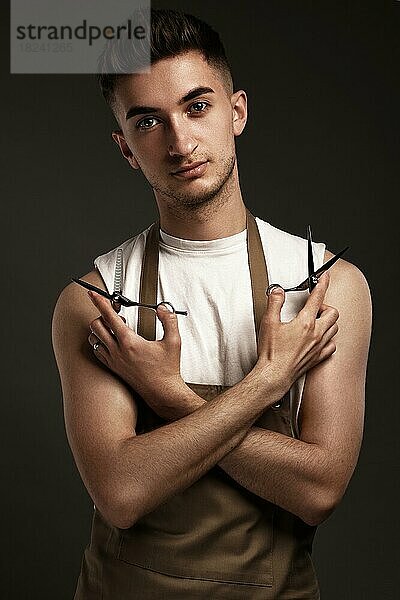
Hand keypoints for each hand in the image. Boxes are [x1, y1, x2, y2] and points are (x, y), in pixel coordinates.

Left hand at [87, 292, 186, 419]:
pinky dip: (99, 342)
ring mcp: (113, 360)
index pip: (109, 316)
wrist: (162, 392)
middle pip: (96, 325)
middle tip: (115, 312)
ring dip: (100, 329)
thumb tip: (163, 308)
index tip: (93, 294)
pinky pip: (97, 351)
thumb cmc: (167, 369)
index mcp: (129, 342)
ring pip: (94, 339)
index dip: (100, 302)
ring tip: (115, 327)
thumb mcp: (173, 341)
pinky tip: (111, 341)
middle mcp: (117, 351)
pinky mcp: (113, 368)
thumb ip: (169, 320)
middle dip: (102, 314)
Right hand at [255, 273, 338, 395]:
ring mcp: (319, 346)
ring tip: (316, 321)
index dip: (322, 283)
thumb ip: (275, 303)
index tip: (325, 276)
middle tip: (313, 307)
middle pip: (333, 312)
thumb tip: (278, 291)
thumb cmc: (271, 353)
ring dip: (328, 321)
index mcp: (305, 322)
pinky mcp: (318, 358)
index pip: (318, 297)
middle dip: (325, 306)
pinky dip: (329, 339)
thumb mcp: (268, 322)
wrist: (274, 376)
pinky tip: (320, 339)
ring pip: (334, 328)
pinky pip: (332, 346)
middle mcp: (316, 334)